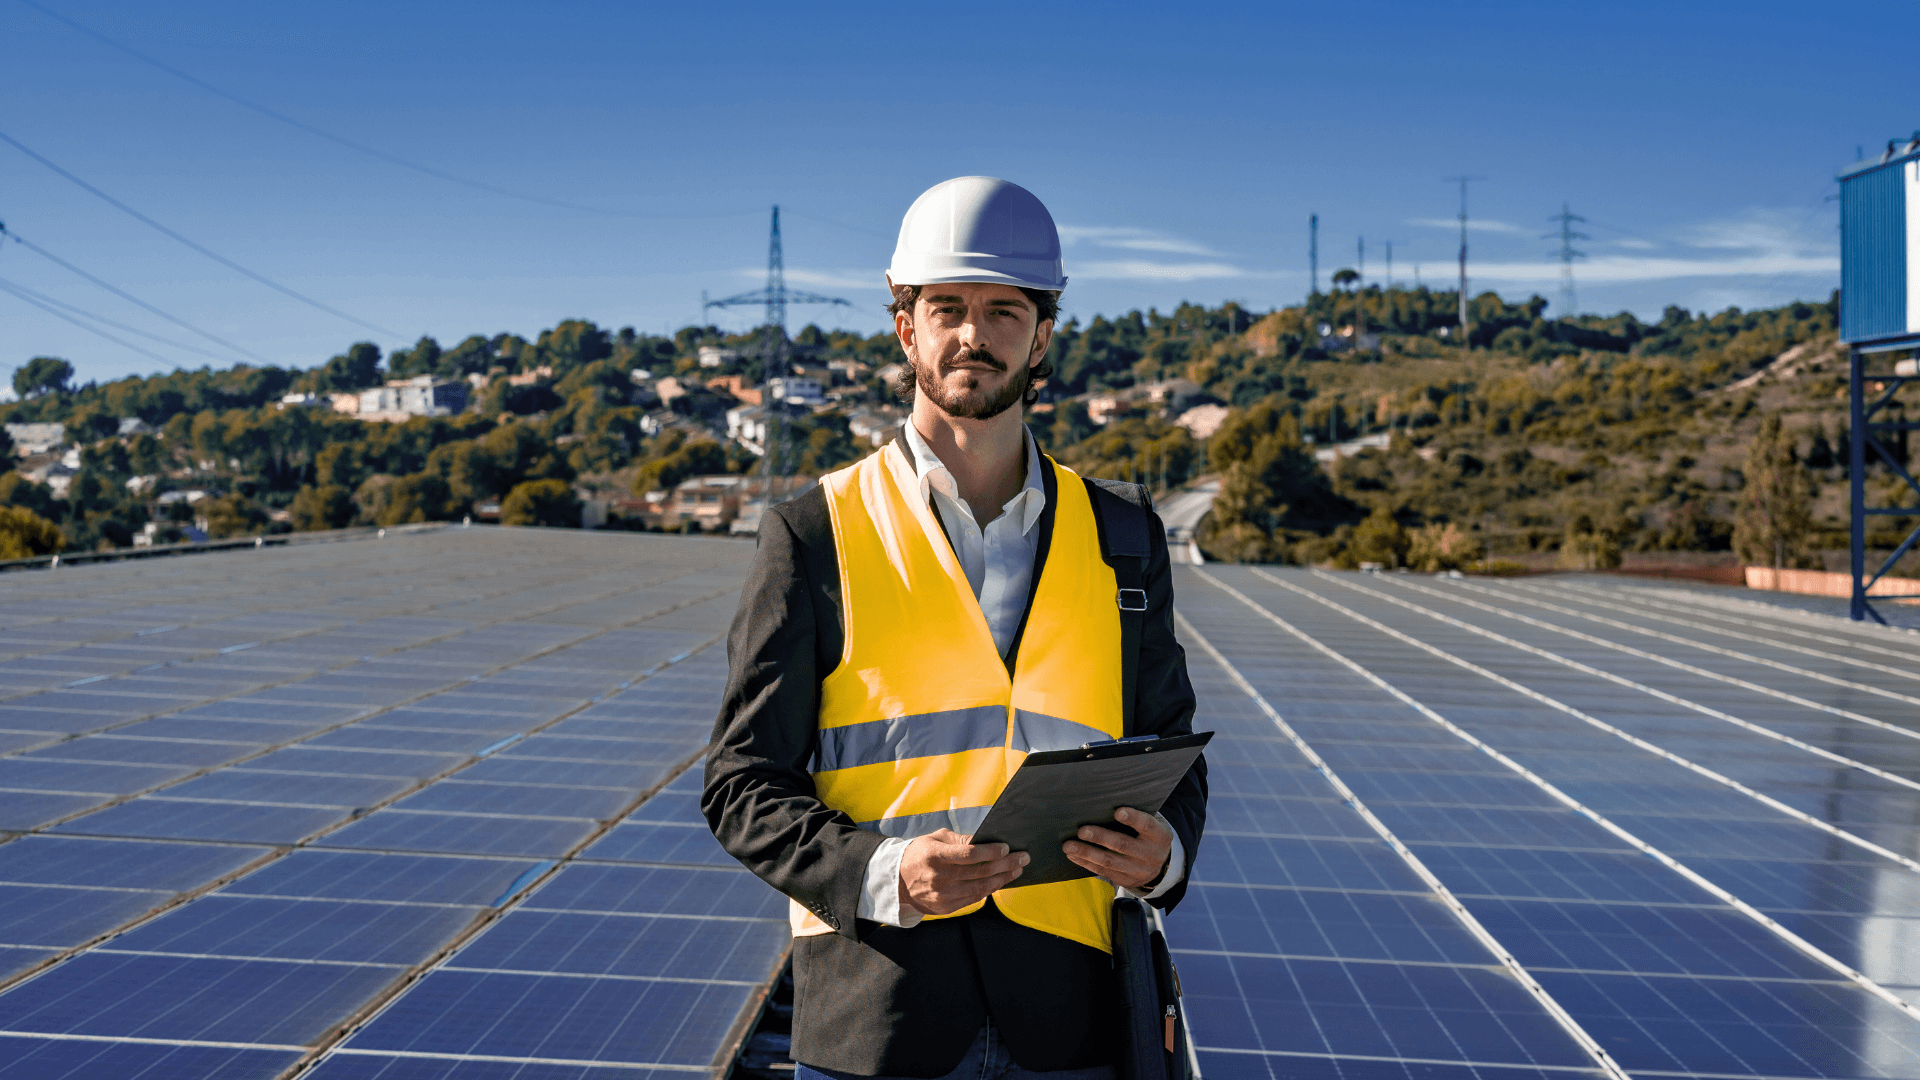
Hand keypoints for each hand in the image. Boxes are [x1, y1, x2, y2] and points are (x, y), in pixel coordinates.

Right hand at [900, 828, 1027, 914]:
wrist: (898, 882)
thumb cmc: (919, 854)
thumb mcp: (935, 839)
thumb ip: (960, 841)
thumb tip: (984, 841)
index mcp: (935, 856)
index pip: (969, 855)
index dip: (990, 851)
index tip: (1006, 847)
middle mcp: (940, 878)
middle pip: (980, 872)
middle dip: (1005, 864)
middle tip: (1023, 857)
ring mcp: (944, 895)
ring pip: (981, 888)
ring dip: (1002, 878)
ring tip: (1017, 870)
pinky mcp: (947, 907)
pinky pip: (974, 898)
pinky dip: (990, 889)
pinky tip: (1000, 880)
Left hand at [1063, 807, 1171, 889]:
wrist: (1161, 865)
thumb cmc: (1148, 834)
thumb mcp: (1153, 824)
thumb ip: (1136, 815)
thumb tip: (1104, 802)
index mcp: (1160, 836)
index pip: (1147, 825)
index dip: (1133, 818)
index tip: (1117, 811)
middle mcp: (1151, 855)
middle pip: (1123, 845)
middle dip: (1100, 837)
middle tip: (1081, 830)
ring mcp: (1138, 870)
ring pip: (1110, 862)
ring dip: (1087, 853)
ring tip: (1069, 846)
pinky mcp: (1126, 880)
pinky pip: (1103, 871)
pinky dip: (1086, 863)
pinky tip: (1073, 855)